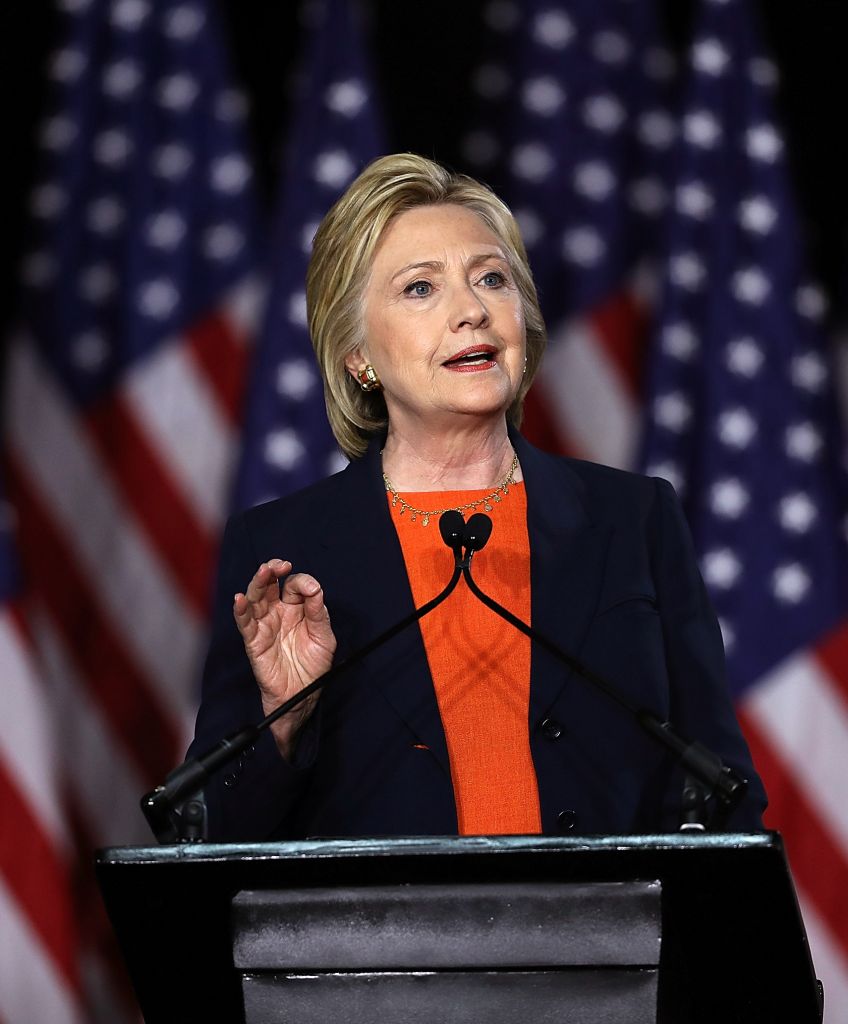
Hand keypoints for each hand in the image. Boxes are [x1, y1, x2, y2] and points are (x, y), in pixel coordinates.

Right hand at [233, 559, 335, 757]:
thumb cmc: (314, 665)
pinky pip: (245, 624)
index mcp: (296, 608)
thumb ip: (318, 612)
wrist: (304, 695)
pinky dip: (241, 611)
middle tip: (279, 566)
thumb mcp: (324, 636)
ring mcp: (265, 625)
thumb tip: (314, 588)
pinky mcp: (254, 641)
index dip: (301, 582)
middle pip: (270, 585)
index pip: (294, 585)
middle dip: (273, 571)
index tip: (311, 589)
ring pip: (255, 598)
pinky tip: (240, 599)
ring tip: (263, 572)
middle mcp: (278, 612)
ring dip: (257, 584)